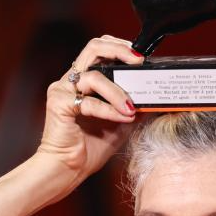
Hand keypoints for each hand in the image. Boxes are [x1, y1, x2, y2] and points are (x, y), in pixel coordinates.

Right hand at [35, 35, 142, 183]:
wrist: (69, 168)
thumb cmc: (90, 147)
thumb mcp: (122, 123)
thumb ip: (135, 106)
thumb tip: (156, 97)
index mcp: (85, 81)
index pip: (102, 50)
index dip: (122, 48)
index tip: (142, 60)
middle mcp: (72, 80)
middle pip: (94, 47)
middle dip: (120, 50)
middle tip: (138, 63)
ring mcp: (63, 90)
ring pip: (94, 75)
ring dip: (118, 91)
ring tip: (131, 107)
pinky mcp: (59, 104)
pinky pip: (88, 101)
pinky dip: (109, 109)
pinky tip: (122, 118)